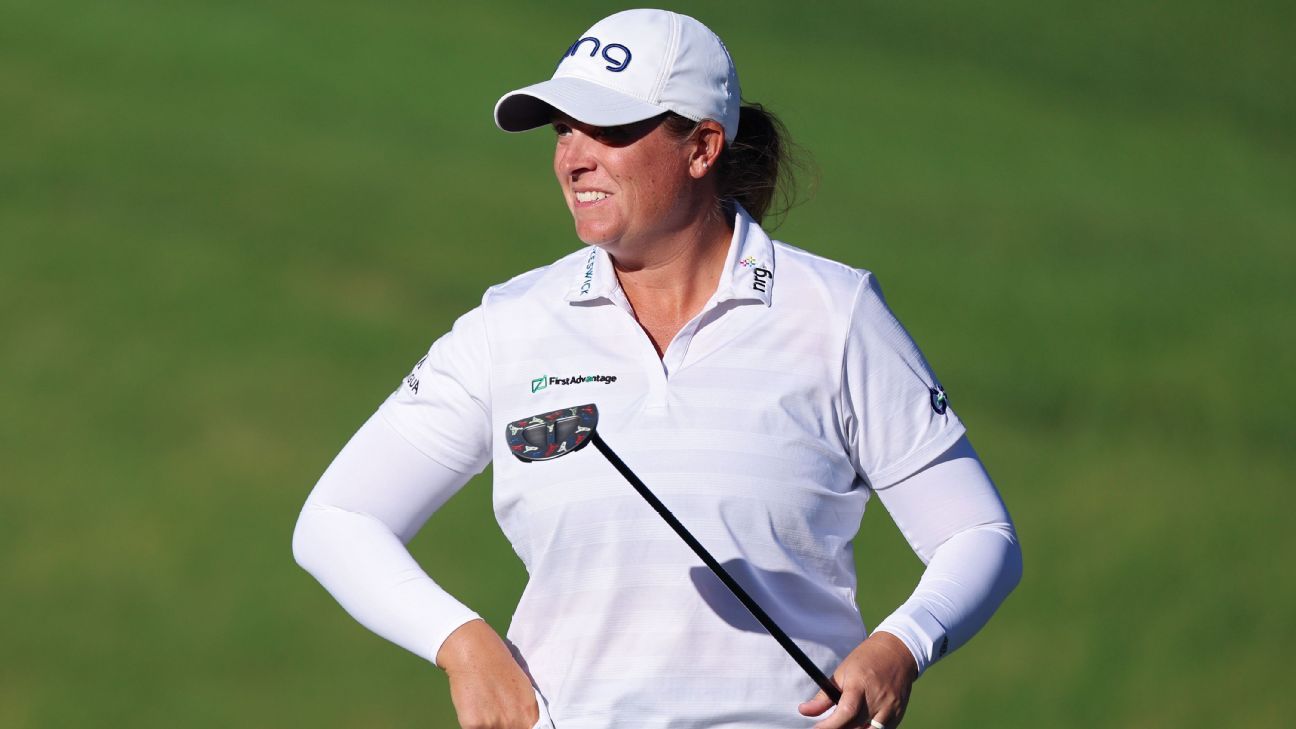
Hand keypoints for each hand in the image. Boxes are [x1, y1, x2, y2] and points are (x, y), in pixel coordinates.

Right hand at [437, 619, 539, 728]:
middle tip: (496, 714)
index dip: (521, 728)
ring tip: (484, 710)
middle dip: (503, 726)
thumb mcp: (523, 688)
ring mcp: (495, 724)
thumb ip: (524, 710)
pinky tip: (473, 709)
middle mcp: (515, 721)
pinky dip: (473, 724)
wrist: (474, 652)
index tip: (516, 724)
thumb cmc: (498, 664)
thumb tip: (523, 723)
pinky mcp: (474, 725)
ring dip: (488, 726)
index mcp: (529, 711)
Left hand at [798, 632, 918, 728]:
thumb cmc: (865, 661)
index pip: (846, 712)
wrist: (897, 652)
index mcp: (860, 685)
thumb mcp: (841, 673)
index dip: (829, 726)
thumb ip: (824, 697)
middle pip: (856, 726)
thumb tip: (804, 711)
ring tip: (846, 724)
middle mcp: (878, 699)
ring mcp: (891, 708)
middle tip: (829, 724)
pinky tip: (861, 724)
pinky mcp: (898, 715)